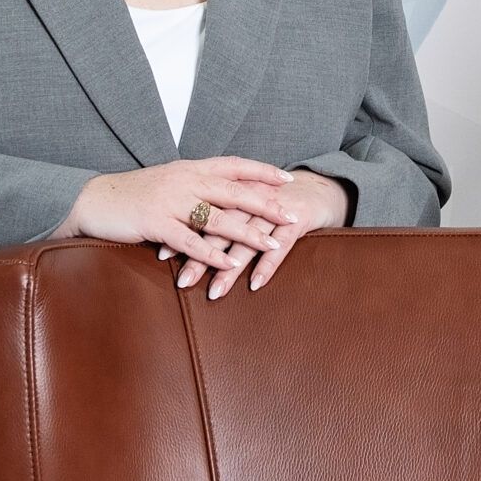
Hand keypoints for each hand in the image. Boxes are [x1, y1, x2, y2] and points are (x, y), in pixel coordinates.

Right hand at [53, 159, 298, 275]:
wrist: (94, 200)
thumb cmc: (133, 194)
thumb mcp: (168, 181)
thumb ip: (194, 184)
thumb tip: (222, 190)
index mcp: (190, 168)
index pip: (233, 165)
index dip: (261, 171)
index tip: (286, 179)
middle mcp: (184, 181)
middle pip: (233, 191)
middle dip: (266, 204)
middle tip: (291, 214)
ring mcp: (170, 202)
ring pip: (217, 218)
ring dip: (247, 233)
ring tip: (272, 244)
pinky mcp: (156, 223)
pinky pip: (190, 241)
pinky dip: (213, 255)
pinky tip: (231, 265)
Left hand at [166, 169, 351, 299]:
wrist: (318, 187)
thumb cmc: (276, 198)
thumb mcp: (246, 200)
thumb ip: (220, 212)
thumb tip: (181, 237)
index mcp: (235, 189)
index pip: (203, 212)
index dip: (182, 232)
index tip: (162, 254)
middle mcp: (252, 198)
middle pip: (221, 228)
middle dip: (199, 256)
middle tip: (183, 281)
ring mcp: (275, 210)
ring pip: (248, 240)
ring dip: (231, 268)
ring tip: (215, 292)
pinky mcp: (298, 220)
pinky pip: (282, 246)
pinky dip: (268, 266)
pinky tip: (255, 285)